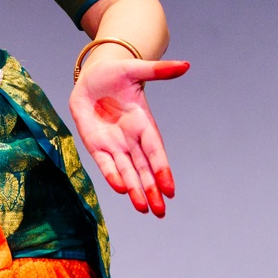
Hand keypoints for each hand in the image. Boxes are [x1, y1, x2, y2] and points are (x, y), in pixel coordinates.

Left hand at [69, 50, 188, 215]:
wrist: (91, 77)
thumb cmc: (115, 73)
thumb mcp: (135, 69)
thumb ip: (158, 71)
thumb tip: (186, 65)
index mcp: (144, 123)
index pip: (155, 151)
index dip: (162, 170)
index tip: (170, 189)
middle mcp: (131, 138)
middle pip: (144, 168)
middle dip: (151, 190)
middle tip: (160, 212)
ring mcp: (114, 143)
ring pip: (127, 171)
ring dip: (135, 190)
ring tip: (145, 209)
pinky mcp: (96, 144)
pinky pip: (105, 163)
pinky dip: (112, 176)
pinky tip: (121, 190)